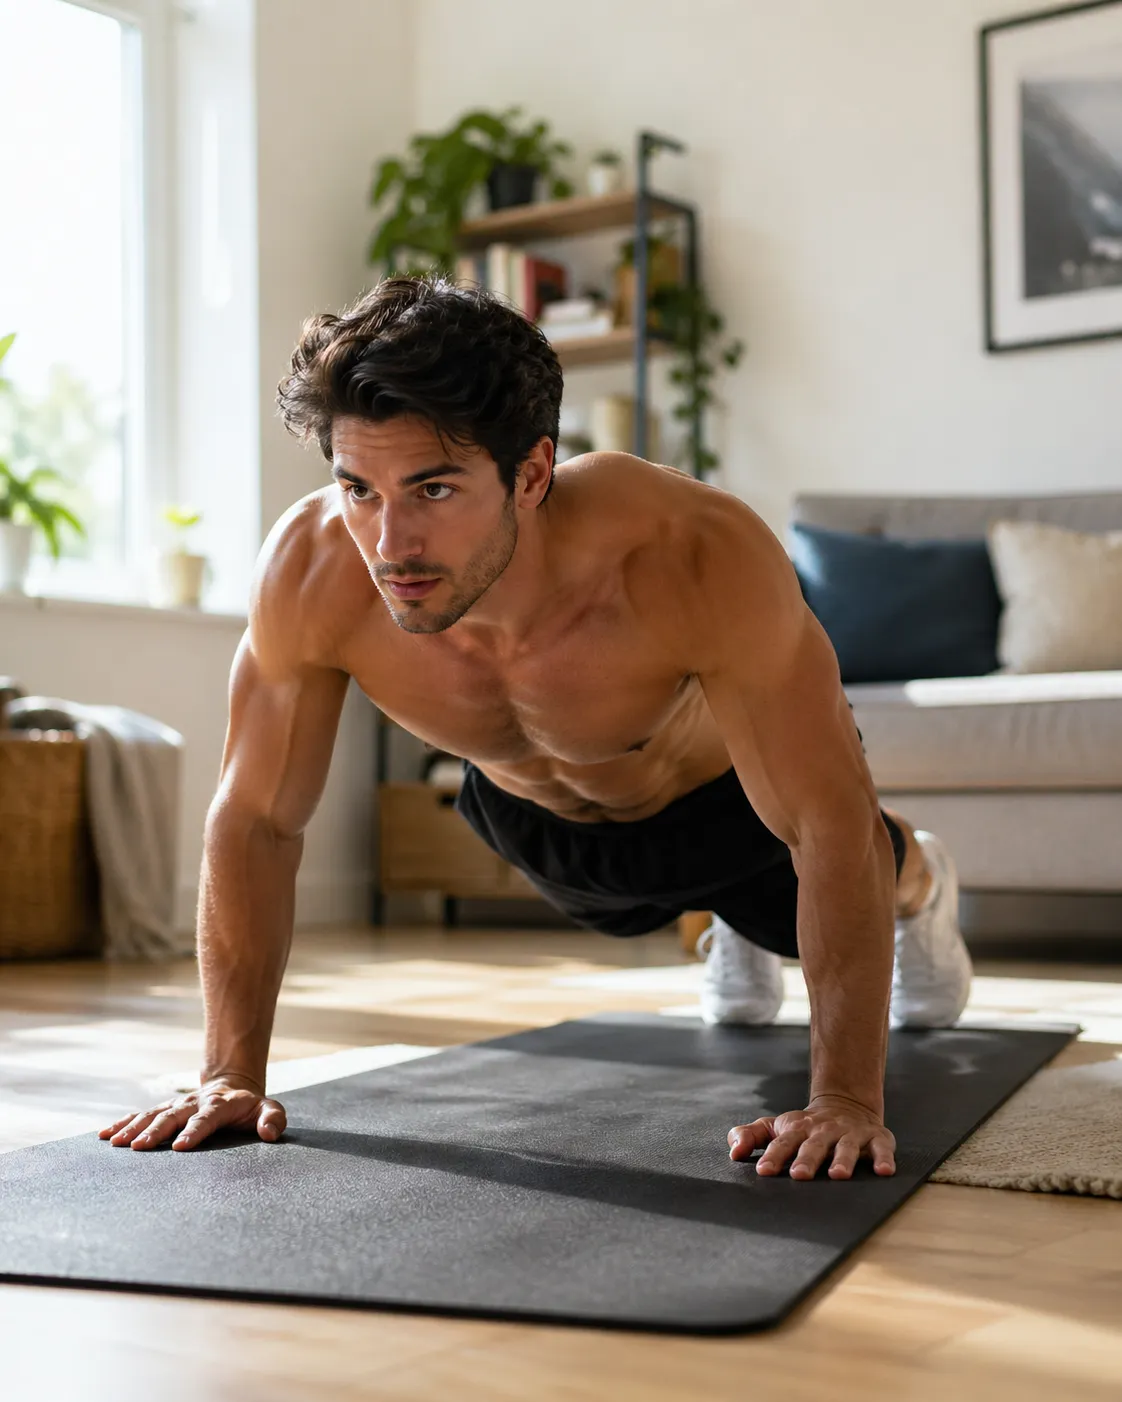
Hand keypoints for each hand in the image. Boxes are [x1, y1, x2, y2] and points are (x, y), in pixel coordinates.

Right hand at [99, 1076, 285, 1152]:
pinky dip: (123, 1123)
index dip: (195, 1131)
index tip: (182, 1146)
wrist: (231, 1085)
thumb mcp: (268, 1109)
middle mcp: (193, 1103)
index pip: (206, 1118)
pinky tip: (105, 1135)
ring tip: (115, 1143)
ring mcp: (176, 1105)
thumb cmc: (250, 1106)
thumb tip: (270, 1134)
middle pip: (173, 1116)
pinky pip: (141, 1115)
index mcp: (220, 1105)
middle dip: (155, 1132)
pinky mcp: (164, 1109)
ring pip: (152, 1115)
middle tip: (138, 1148)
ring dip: (134, 1128)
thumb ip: (273, 1119)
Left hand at [727, 1095, 895, 1179]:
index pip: (783, 1142)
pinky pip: (881, 1148)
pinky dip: (884, 1158)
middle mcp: (824, 1131)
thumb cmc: (805, 1127)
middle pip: (814, 1146)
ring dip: (843, 1160)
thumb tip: (734, 1152)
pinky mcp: (875, 1138)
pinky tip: (884, 1171)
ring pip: (846, 1147)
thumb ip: (752, 1136)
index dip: (773, 1156)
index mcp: (798, 1129)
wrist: (845, 1105)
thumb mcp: (777, 1127)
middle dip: (806, 1160)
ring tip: (838, 1175)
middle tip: (799, 1176)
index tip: (763, 1171)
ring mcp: (850, 1134)